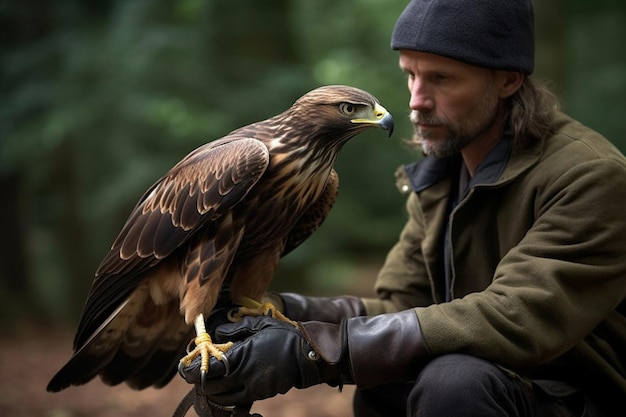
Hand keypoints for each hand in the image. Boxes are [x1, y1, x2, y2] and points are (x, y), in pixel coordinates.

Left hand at [179, 316, 335, 404]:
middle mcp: (245, 377)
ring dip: (212, 388)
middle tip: (197, 370)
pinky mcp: (259, 395)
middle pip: (211, 388)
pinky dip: (227, 393)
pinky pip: (236, 399)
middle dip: (200, 380)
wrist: (308, 354)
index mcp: (242, 357)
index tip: (186, 366)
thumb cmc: (283, 335)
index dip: (192, 370)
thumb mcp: (259, 324)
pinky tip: (229, 381)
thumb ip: (235, 329)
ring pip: (221, 397)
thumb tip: (215, 334)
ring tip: (212, 375)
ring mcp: (253, 389)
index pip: (208, 370)